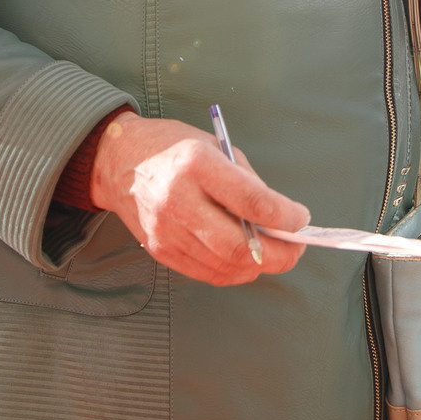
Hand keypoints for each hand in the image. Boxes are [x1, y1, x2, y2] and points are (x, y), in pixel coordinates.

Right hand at [88, 112, 308, 285]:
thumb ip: (247, 182)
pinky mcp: (160, 250)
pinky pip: (207, 273)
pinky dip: (234, 271)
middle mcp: (178, 200)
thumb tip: (280, 218)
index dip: (285, 217)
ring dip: (259, 265)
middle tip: (296, 248)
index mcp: (196, 165)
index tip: (301, 219)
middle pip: (239, 246)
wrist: (118, 162)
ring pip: (226, 266)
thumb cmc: (172, 149)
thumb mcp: (214, 146)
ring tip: (274, 253)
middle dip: (279, 254)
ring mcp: (166, 230)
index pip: (252, 202)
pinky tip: (247, 260)